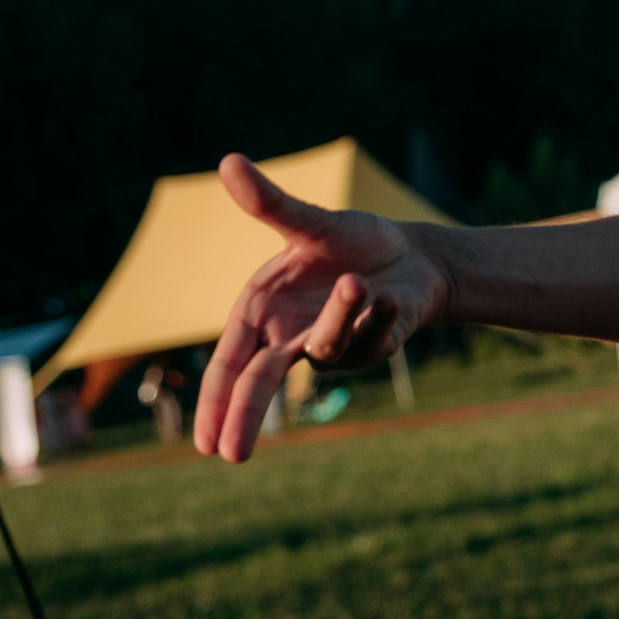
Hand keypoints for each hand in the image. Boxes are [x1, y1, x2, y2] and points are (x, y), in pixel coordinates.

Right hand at [193, 155, 450, 462]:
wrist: (414, 254)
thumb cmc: (353, 242)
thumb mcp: (313, 223)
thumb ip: (272, 205)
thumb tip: (229, 161)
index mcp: (261, 314)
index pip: (230, 365)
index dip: (216, 401)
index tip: (204, 442)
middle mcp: (290, 338)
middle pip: (261, 386)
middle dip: (248, 417)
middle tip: (231, 456)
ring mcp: (333, 347)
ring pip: (327, 347)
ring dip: (341, 318)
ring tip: (358, 283)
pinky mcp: (374, 346)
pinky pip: (372, 338)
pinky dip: (379, 314)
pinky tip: (390, 296)